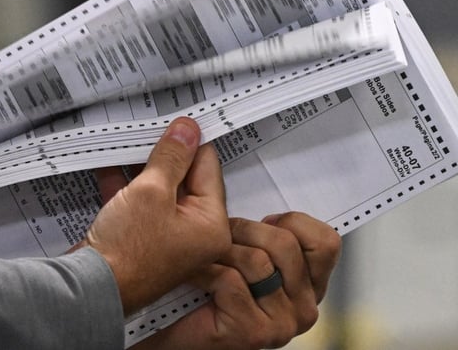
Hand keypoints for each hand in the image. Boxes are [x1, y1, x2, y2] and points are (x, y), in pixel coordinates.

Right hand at [82, 117, 230, 315]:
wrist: (92, 288)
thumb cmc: (127, 249)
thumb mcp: (151, 190)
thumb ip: (170, 157)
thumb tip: (187, 130)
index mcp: (211, 224)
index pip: (207, 168)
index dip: (189, 142)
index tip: (174, 120)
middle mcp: (195, 234)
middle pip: (184, 179)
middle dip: (163, 154)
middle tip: (148, 128)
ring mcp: (167, 238)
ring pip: (158, 190)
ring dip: (141, 168)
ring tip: (126, 142)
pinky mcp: (142, 240)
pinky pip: (139, 204)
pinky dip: (126, 186)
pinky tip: (108, 165)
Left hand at [132, 212, 341, 348]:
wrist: (169, 331)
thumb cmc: (203, 288)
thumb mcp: (238, 250)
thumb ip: (259, 227)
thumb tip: (228, 162)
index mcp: (309, 286)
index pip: (326, 242)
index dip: (291, 222)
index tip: (264, 221)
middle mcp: (304, 309)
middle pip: (285, 244)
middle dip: (243, 231)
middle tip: (221, 240)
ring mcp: (282, 325)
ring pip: (257, 260)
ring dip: (221, 253)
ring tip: (205, 259)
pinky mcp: (253, 333)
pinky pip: (232, 280)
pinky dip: (205, 272)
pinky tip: (194, 278)